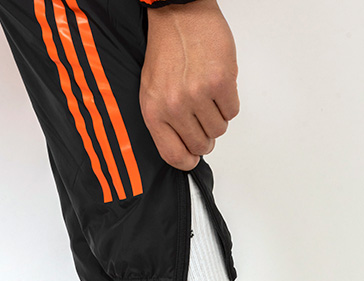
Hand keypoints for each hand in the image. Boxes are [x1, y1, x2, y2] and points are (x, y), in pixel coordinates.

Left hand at [140, 0, 239, 170]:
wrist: (179, 16)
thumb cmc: (165, 54)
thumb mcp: (151, 94)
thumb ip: (164, 124)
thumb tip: (184, 150)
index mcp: (154, 113)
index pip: (174, 155)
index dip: (188, 161)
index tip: (193, 157)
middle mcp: (174, 106)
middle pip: (202, 145)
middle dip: (206, 136)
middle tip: (202, 119)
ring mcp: (198, 94)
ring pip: (219, 129)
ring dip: (217, 117)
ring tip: (207, 97)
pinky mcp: (221, 81)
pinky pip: (232, 111)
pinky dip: (228, 103)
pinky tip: (217, 86)